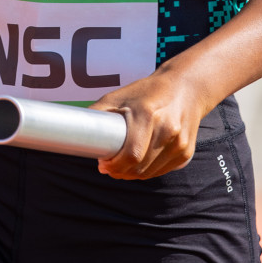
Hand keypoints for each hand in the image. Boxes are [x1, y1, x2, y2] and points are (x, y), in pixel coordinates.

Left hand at [88, 70, 210, 179]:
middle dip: (120, 171)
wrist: (186, 88)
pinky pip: (161, 171)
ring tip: (121, 166)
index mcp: (148, 114)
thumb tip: (75, 133)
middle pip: (139, 166)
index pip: (131, 154)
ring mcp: (180, 143)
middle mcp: (168, 129)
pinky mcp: (186, 152)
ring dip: (132, 174)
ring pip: (149, 173)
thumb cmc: (147, 91)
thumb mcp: (118, 96)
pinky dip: (147, 172)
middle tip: (108, 167)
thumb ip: (98, 114)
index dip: (114, 165)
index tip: (103, 164)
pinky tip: (138, 164)